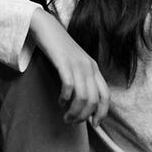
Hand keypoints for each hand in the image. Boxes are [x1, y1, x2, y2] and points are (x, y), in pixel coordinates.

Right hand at [29, 10, 109, 125]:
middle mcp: (89, 66)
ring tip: (65, 116)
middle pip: (93, 100)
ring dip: (74, 111)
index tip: (94, 124)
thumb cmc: (58, 48)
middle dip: (84, 116)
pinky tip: (60, 101)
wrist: (45, 26)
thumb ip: (82, 78)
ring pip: (82, 97)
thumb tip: (83, 102)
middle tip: (72, 121)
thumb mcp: (75, 63)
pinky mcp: (63, 62)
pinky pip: (69, 86)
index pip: (106, 96)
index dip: (102, 113)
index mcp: (94, 68)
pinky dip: (65, 98)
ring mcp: (77, 64)